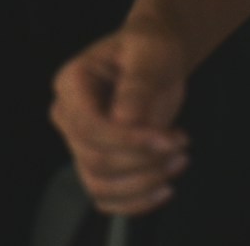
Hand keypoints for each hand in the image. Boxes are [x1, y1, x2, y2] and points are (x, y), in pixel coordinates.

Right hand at [49, 22, 191, 216]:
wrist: (157, 58)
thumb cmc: (151, 47)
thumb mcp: (151, 52)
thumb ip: (138, 82)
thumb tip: (125, 119)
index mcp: (72, 82)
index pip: (89, 126)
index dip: (127, 140)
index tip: (169, 138)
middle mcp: (68, 116)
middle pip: (95, 160)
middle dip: (143, 160)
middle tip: (181, 144)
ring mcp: (79, 142)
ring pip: (99, 184)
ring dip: (144, 182)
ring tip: (180, 159)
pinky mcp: (97, 162)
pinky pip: (105, 197)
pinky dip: (134, 202)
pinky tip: (165, 189)